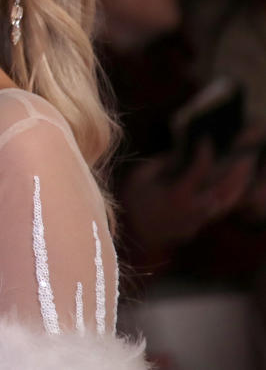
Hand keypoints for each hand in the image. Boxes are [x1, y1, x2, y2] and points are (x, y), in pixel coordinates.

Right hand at [122, 139, 252, 256]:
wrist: (130, 234)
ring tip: (244, 170)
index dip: (204, 152)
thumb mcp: (140, 177)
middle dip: (235, 169)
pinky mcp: (197, 226)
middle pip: (224, 188)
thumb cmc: (132, 202)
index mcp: (177, 193)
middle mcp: (193, 208)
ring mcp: (197, 220)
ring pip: (226, 202)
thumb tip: (178, 153)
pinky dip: (228, 197)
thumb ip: (160, 163)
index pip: (200, 169)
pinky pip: (218, 210)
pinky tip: (231, 186)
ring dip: (237, 185)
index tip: (205, 140)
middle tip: (242, 154)